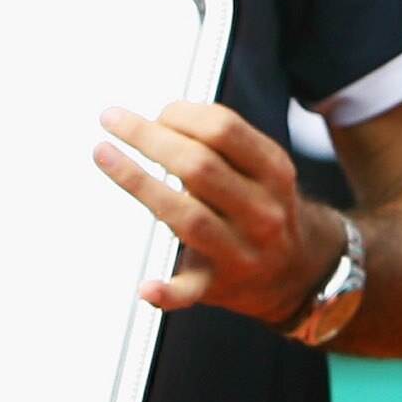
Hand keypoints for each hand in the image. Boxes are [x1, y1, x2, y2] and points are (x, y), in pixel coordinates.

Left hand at [96, 102, 336, 323]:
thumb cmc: (263, 210)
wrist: (296, 271)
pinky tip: (145, 287)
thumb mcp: (264, 170)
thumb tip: (164, 118)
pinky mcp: (217, 285)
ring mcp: (241, 252)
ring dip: (138, 182)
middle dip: (150, 137)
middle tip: (115, 120)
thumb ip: (225, 145)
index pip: (225, 130)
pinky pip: (189, 291)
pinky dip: (166, 292)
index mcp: (274, 173)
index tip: (156, 110)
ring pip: (186, 215)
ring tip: (104, 154)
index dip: (183, 113)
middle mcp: (262, 212)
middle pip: (200, 166)